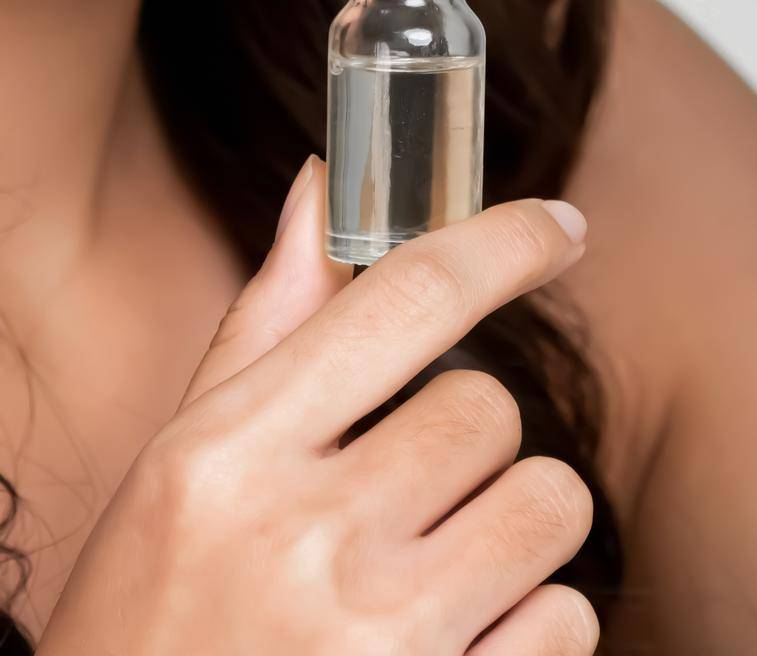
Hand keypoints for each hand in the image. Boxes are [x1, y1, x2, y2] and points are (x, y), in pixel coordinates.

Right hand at [38, 157, 597, 655]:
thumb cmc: (158, 619)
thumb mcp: (184, 467)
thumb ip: (271, 323)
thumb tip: (325, 178)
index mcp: (229, 454)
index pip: (407, 296)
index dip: (504, 241)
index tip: (560, 228)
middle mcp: (305, 540)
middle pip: (490, 407)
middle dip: (469, 440)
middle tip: (408, 493)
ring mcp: (380, 642)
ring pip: (549, 503)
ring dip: (515, 527)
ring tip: (437, 569)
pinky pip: (566, 620)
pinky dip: (530, 628)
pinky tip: (452, 648)